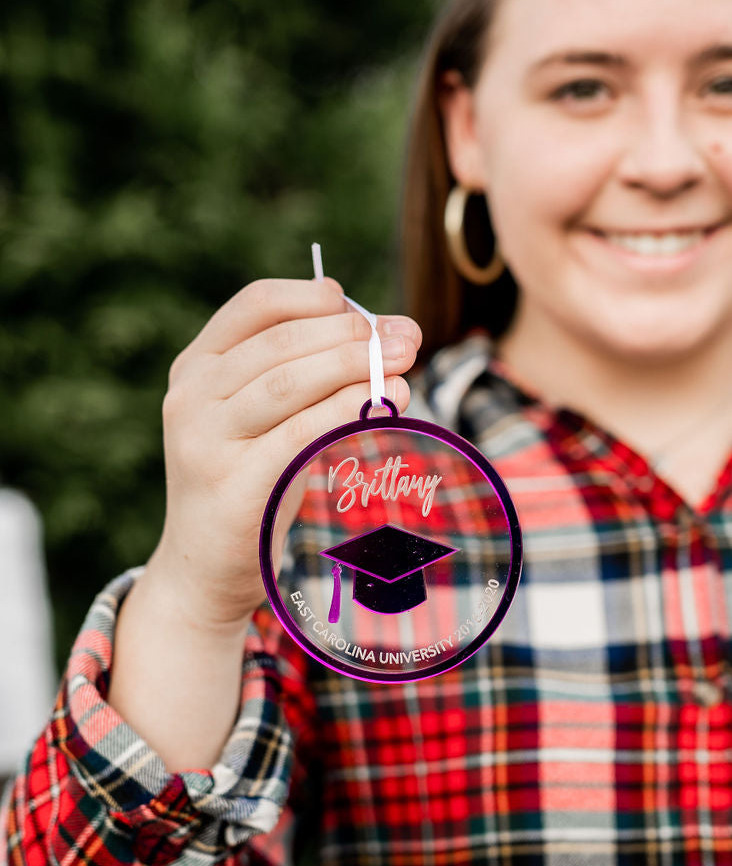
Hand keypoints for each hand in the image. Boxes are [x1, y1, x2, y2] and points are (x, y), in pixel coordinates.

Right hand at [150, 277, 420, 632]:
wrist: (205, 567)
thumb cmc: (250, 480)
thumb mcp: (261, 417)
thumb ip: (307, 370)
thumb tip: (389, 330)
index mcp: (195, 366)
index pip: (255, 305)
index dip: (314, 298)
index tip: (364, 312)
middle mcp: (191, 396)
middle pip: (282, 343)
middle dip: (353, 333)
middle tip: (407, 337)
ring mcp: (205, 440)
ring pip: (291, 382)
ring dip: (357, 364)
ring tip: (406, 360)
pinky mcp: (233, 484)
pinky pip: (302, 432)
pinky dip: (350, 408)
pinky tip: (387, 401)